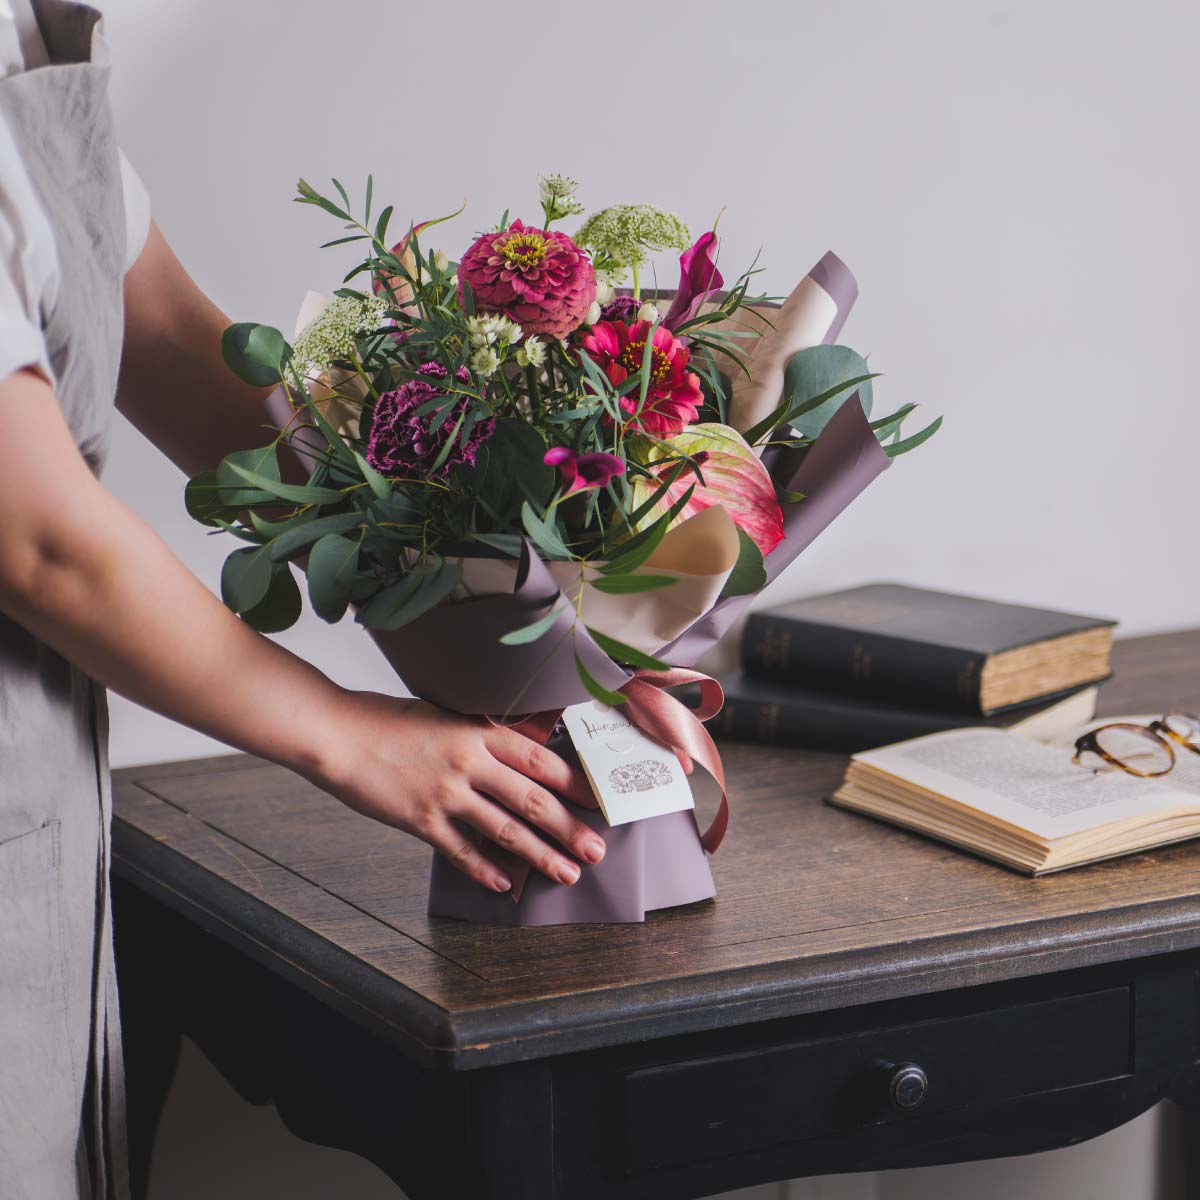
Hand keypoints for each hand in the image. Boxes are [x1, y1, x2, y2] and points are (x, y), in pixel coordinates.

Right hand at [312, 693, 605, 892]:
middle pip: (532, 801)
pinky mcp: (420, 820)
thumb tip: (524, 744)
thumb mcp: (445, 713)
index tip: (598, 800)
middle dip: (569, 829)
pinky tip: (504, 886)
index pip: (540, 760)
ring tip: (566, 873)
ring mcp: (445, 794)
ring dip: (540, 856)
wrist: (338, 735)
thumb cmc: (389, 719)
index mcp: (478, 732)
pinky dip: (484, 871)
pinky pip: (460, 852)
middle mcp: (468, 763)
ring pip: (505, 831)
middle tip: (595, 849)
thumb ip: (483, 731)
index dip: (574, 783)